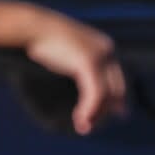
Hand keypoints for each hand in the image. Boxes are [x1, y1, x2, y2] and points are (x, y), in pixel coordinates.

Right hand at [25, 12, 126, 134]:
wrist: (35, 27)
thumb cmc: (48, 39)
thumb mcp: (73, 50)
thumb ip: (85, 64)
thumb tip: (90, 82)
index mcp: (106, 46)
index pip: (119, 79)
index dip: (116, 99)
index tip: (113, 115)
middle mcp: (108, 50)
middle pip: (116, 88)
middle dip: (105, 110)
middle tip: (90, 126)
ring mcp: (100, 55)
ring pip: (106, 94)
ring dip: (95, 114)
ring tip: (83, 128)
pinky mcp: (88, 63)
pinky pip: (95, 94)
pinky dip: (88, 109)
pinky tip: (79, 119)